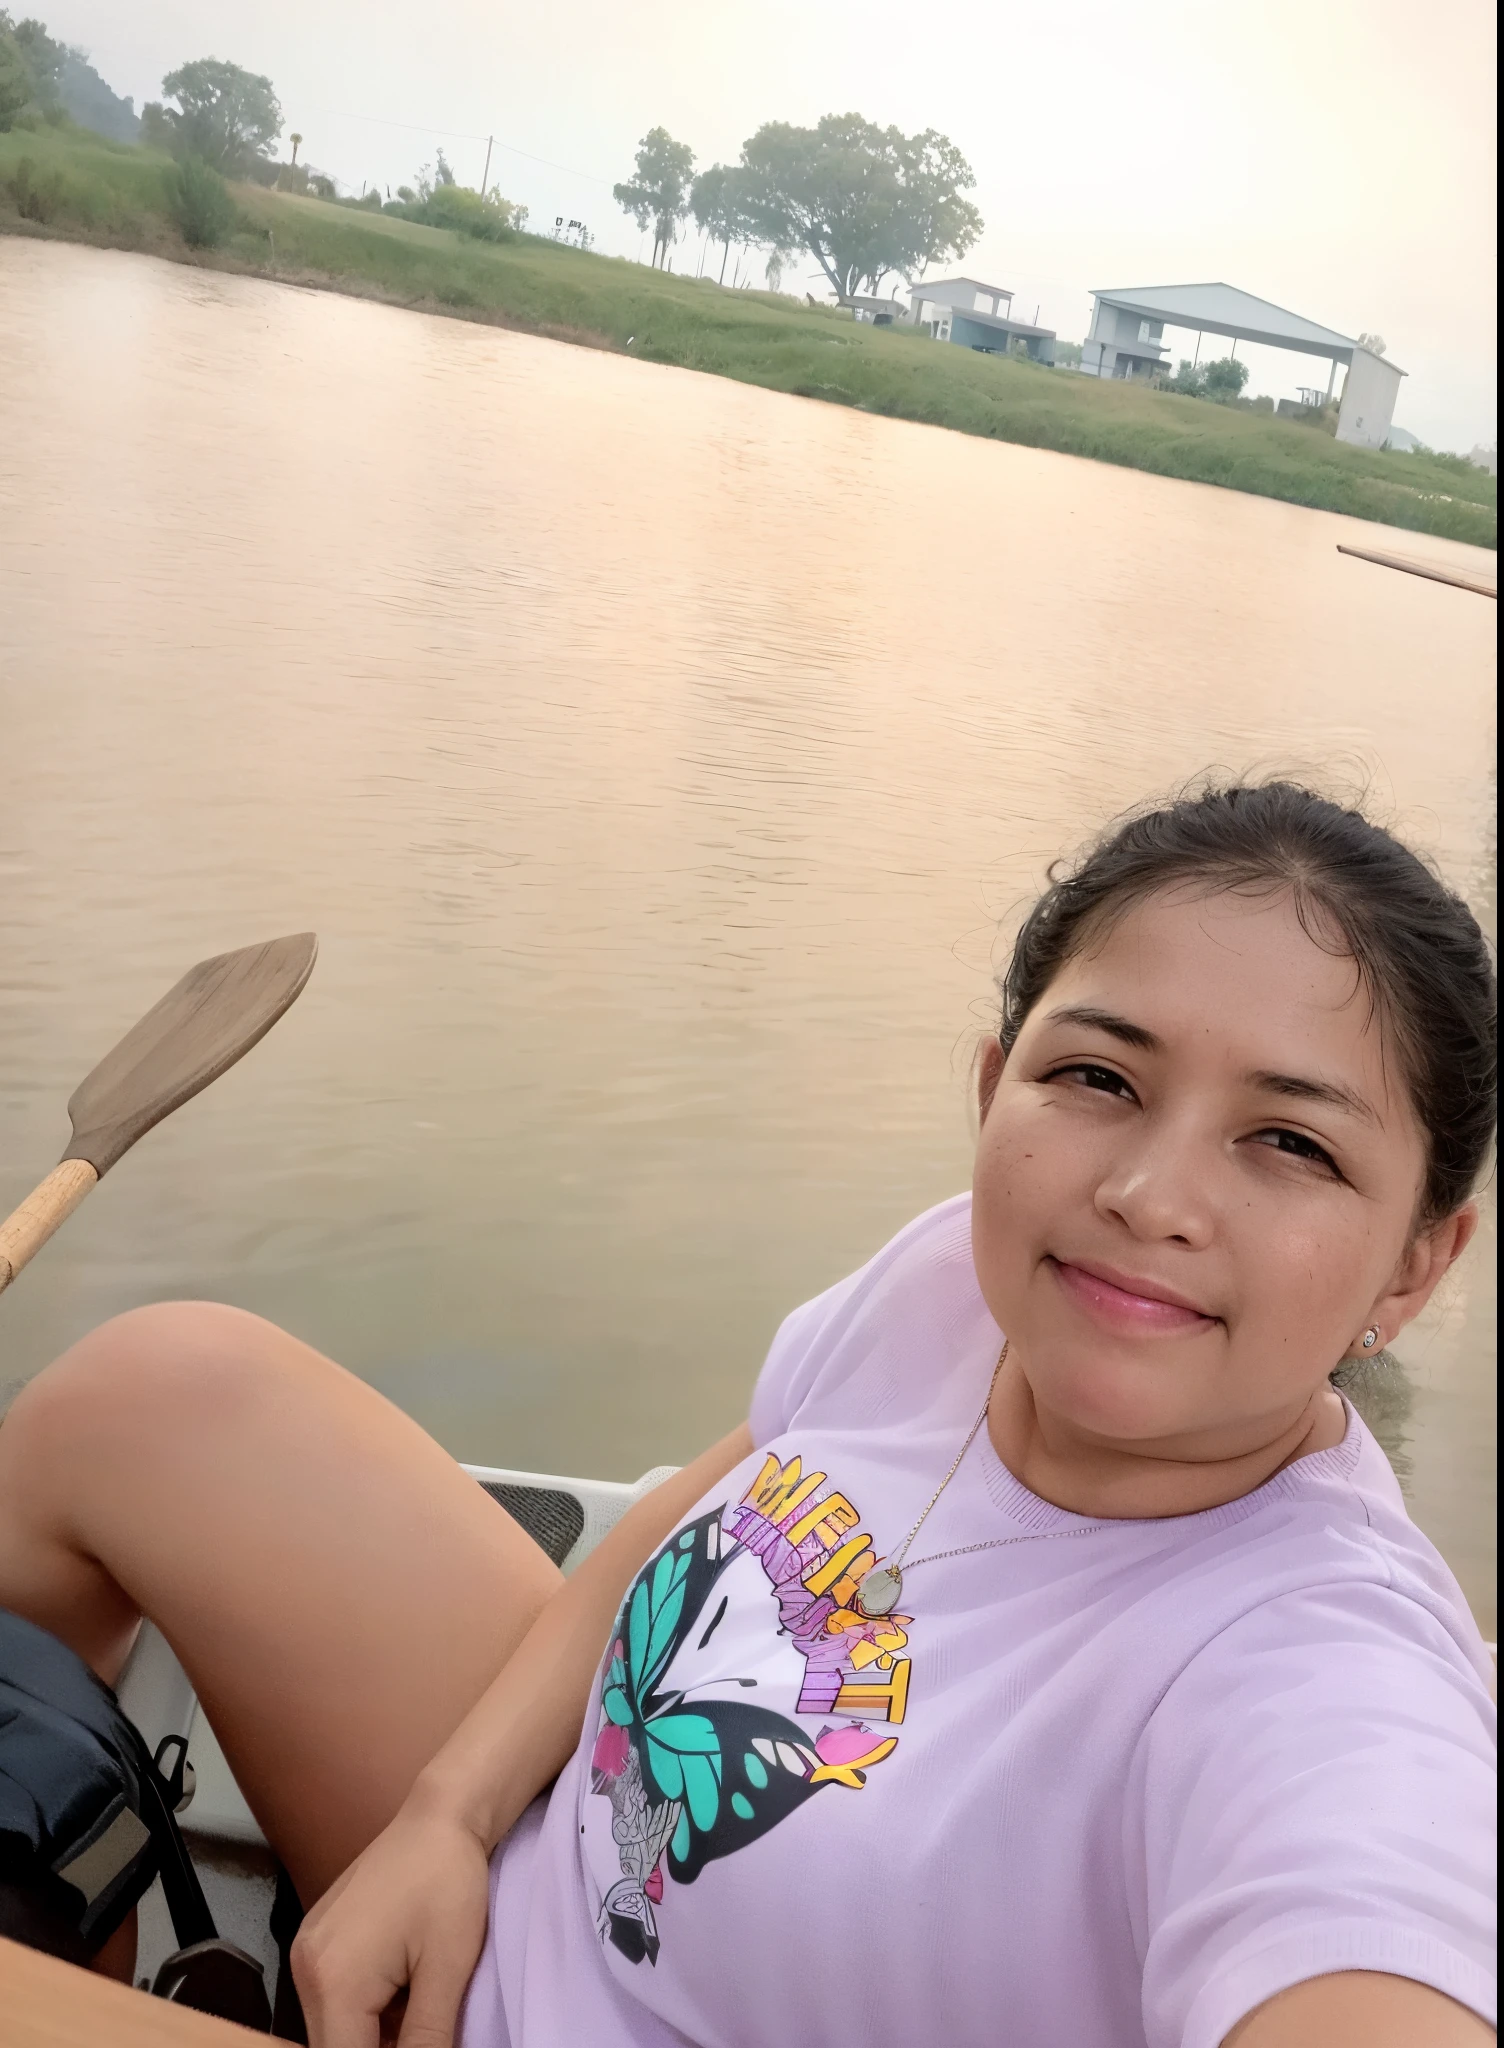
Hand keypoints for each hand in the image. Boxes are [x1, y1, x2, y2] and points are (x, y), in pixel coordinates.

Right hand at [292, 1799, 492, 2047]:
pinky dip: (365, 2012)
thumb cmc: (449, 1883)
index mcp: (333, 1982)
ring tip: (417, 2005)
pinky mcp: (316, 1940)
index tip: (421, 2044)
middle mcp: (305, 1969)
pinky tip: (404, 1993)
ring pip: (333, 2028)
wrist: (439, 1816)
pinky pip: (333, 1999)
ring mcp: (306, 1952)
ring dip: (372, 2036)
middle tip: (425, 2030)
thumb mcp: (447, 1971)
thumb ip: (427, 2040)